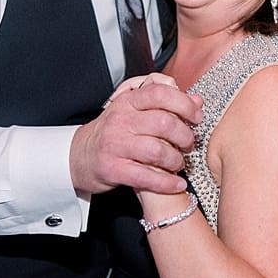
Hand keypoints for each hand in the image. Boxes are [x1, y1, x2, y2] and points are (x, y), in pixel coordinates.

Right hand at [70, 73, 202, 195]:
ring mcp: (116, 145)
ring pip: (158, 151)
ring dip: (176, 160)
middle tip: (189, 144)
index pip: (160, 93)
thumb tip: (197, 101)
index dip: (184, 103)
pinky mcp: (113, 169)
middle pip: (164, 123)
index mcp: (128, 102)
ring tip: (179, 163)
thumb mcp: (134, 111)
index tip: (196, 116)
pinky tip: (176, 183)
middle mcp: (121, 120)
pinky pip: (147, 177)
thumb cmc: (114, 132)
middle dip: (185, 136)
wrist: (80, 156)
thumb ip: (166, 103)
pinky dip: (167, 182)